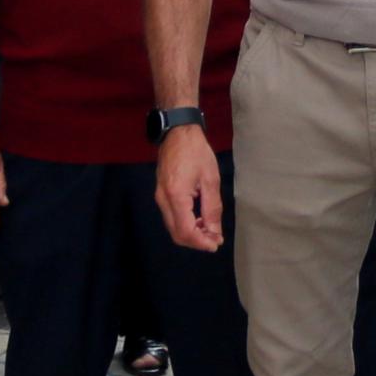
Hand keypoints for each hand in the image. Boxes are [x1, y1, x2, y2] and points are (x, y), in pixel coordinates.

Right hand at [156, 124, 224, 251]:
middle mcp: (163, 200)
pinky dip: (185, 224)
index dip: (201, 242)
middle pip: (176, 234)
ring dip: (191, 234)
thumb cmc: (197, 152)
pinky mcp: (160, 194)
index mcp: (176, 196)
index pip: (185, 231)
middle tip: (214, 239)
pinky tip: (198, 219)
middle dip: (196, 241)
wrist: (177, 132)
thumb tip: (215, 232)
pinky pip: (171, 218)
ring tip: (209, 230)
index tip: (216, 243)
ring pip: (173, 227)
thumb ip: (212, 208)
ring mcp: (159, 197)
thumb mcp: (210, 179)